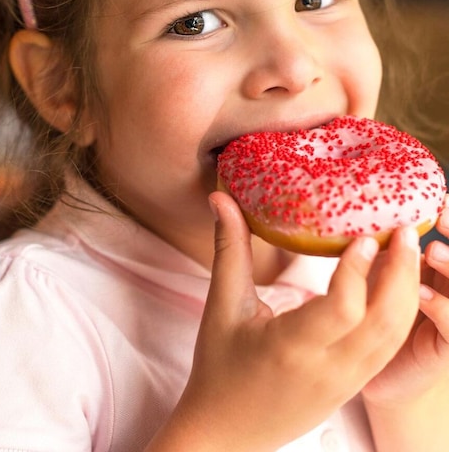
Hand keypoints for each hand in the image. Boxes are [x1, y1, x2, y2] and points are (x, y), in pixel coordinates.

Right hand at [160, 192, 420, 451]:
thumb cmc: (219, 367)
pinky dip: (399, 314)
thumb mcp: (222, 306)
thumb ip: (229, 249)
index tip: (365, 236)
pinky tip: (395, 286)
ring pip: (394, 336)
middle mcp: (329, 368)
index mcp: (291, 348)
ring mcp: (347, 382)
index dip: (358, 271)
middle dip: (402, 273)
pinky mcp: (354, 386)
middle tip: (405, 229)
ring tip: (408, 250)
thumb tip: (220, 198)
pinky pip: (388, 348)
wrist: (227, 431)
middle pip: (384, 321)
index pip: (342, 309)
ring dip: (407, 291)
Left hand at [362, 194, 448, 407]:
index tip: (440, 201)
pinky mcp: (445, 351)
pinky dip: (442, 308)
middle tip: (440, 217)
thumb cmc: (368, 318)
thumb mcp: (373, 275)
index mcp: (433, 273)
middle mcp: (448, 293)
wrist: (375, 377)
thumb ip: (378, 249)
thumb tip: (356, 213)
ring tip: (430, 251)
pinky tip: (422, 295)